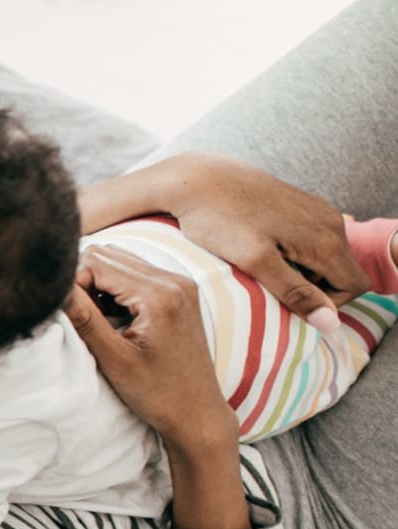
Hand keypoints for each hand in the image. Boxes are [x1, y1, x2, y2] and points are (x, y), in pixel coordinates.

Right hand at [64, 246, 233, 448]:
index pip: (97, 262)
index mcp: (159, 295)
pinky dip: (116, 289)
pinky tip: (114, 319)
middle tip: (81, 317)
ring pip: (121, 262)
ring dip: (99, 284)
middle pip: (108, 255)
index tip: (69, 315)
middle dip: (85, 280)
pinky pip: (137, 274)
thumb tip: (56, 290)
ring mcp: (180, 285)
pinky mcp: (180, 293)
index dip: (73, 283)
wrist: (197, 412)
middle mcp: (174, 281)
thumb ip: (84, 319)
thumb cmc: (158, 393)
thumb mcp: (114, 359)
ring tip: (98, 320)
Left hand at [155, 152, 369, 330]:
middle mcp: (331, 221)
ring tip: (259, 264)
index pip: (355, 286)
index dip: (326, 302)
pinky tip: (259, 247)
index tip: (288, 300)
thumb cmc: (221, 221)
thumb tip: (330, 322)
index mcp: (327, 239)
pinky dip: (292, 252)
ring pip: (325, 256)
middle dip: (311, 286)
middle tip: (267, 281)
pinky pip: (311, 239)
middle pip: (341, 272)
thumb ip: (295, 292)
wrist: (199, 180)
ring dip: (299, 270)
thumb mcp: (256, 263)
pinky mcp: (301, 204)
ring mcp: (317, 210)